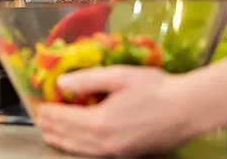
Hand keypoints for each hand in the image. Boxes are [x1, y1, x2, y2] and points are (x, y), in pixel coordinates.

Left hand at [34, 66, 191, 155]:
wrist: (188, 110)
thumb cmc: (155, 89)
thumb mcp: (118, 76)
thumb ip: (87, 79)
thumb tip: (61, 83)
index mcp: (100, 122)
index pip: (64, 119)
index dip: (48, 112)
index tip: (38, 106)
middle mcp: (104, 143)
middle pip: (68, 138)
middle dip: (51, 128)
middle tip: (40, 119)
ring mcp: (116, 152)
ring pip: (80, 150)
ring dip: (62, 140)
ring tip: (50, 132)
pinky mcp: (126, 154)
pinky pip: (93, 154)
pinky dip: (79, 147)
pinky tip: (77, 141)